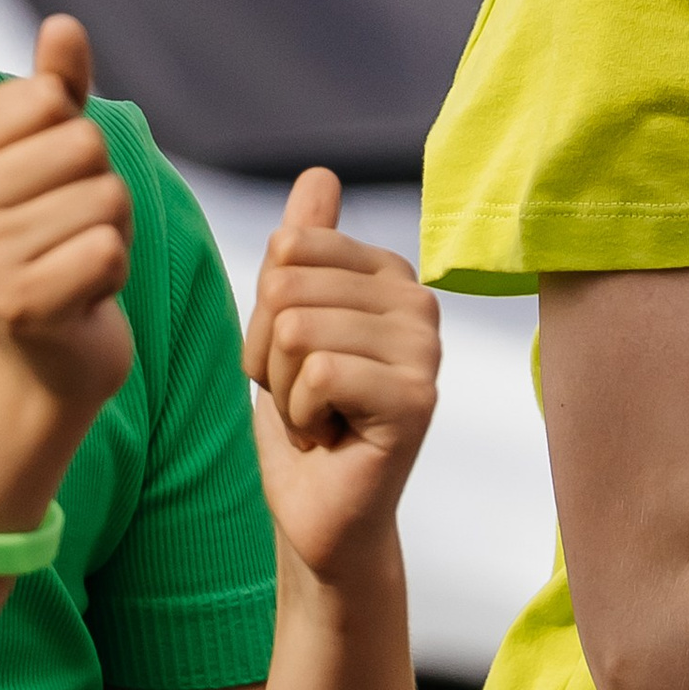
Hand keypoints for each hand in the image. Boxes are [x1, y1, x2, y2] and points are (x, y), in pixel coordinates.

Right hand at [0, 14, 134, 411]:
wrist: (36, 351)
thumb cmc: (45, 235)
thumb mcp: (47, 153)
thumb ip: (57, 87)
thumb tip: (63, 24)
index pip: (51, 98)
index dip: (74, 137)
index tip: (47, 186)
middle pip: (85, 144)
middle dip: (100, 186)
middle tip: (66, 230)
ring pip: (106, 197)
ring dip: (111, 232)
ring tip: (71, 259)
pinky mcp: (20, 304)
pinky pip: (110, 249)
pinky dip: (114, 270)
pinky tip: (79, 292)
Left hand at [242, 169, 440, 579]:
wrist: (320, 515)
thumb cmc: (304, 420)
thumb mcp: (283, 325)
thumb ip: (302, 251)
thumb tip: (320, 174)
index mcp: (389, 272)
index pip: (289, 247)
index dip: (263, 314)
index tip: (295, 361)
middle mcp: (419, 301)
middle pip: (288, 288)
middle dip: (269, 355)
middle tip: (306, 397)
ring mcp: (425, 350)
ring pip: (298, 330)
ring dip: (284, 391)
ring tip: (319, 418)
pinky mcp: (418, 398)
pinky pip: (318, 374)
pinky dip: (301, 418)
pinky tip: (331, 438)